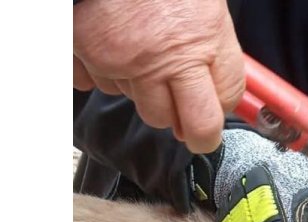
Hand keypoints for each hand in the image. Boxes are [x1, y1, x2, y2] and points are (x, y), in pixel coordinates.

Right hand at [73, 0, 244, 153]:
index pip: (222, 105)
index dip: (217, 117)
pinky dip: (103, 71)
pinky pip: (96, 84)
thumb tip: (220, 92)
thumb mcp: (206, 6)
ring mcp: (120, 60)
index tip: (212, 119)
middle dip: (186, 125)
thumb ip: (214, 48)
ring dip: (143, 90)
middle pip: (182, 124)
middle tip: (186, 117)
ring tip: (143, 54)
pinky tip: (111, 46)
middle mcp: (161, 57)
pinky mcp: (85, 55)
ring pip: (138, 106)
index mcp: (199, 40)